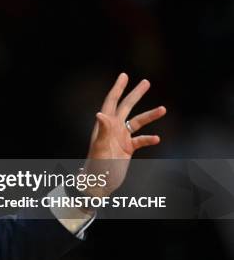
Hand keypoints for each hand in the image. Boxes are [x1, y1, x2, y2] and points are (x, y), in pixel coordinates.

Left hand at [84, 73, 165, 196]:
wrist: (98, 184)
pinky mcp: (127, 149)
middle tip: (146, 82)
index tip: (124, 75)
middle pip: (125, 107)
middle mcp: (112, 129)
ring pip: (137, 122)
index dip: (118, 88)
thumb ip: (102, 130)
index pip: (111, 102)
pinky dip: (148, 138)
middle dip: (135, 94)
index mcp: (104, 125)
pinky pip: (140, 140)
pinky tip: (156, 138)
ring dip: (149, 116)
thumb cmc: (96, 166)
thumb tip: (100, 113)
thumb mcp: (100, 147)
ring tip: (163, 109)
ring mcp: (120, 138)